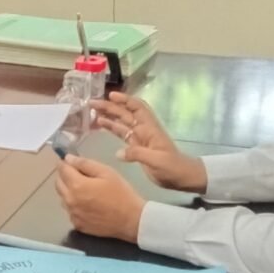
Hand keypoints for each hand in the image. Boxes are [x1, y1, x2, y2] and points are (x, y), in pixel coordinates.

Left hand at [54, 155, 145, 241]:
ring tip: (86, 191)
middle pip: (58, 184)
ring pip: (63, 198)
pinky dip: (75, 205)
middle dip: (66, 176)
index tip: (70, 160)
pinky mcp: (77, 224)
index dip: (65, 163)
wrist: (131, 220)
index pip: (62, 169)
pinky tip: (88, 205)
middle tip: (80, 175)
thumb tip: (68, 158)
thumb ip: (85, 163)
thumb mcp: (106, 172)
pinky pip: (70, 210)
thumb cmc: (121, 193)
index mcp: (76, 185)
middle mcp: (69, 201)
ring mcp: (72, 214)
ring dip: (69, 191)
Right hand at [91, 92, 206, 193]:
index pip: (137, 108)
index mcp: (149, 129)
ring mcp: (139, 138)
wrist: (181, 177)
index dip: (124, 100)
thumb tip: (118, 153)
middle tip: (92, 103)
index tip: (110, 96)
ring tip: (92, 112)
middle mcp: (143, 130)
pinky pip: (121, 134)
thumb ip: (137, 154)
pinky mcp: (136, 147)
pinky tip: (100, 125)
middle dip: (110, 106)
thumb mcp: (156, 160)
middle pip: (125, 113)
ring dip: (108, 116)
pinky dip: (111, 128)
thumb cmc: (172, 167)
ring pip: (121, 122)